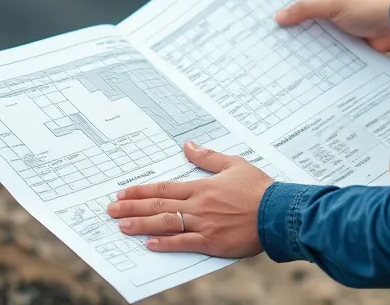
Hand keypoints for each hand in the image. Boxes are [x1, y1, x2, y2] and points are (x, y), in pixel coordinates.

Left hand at [106, 142, 272, 257]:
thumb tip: (188, 145)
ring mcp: (204, 224)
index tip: (123, 192)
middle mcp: (199, 205)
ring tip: (121, 226)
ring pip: (166, 224)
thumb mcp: (234, 164)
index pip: (164, 188)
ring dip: (141, 224)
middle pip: (159, 206)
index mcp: (202, 186)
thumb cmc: (259, 188)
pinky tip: (150, 244)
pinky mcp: (213, 242)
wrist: (278, 211)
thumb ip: (208, 157)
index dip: (142, 191)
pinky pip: (184, 243)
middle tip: (111, 209)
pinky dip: (166, 243)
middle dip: (132, 207)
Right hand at [274, 0, 389, 52]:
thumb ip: (305, 10)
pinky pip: (325, 42)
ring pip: (315, 29)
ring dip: (304, 38)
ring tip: (280, 50)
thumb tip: (279, 15)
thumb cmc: (366, 9)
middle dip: (293, 23)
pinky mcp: (344, 37)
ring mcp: (339, 20)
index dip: (286, 3)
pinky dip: (316, 48)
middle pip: (307, 13)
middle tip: (270, 35)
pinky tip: (300, 58)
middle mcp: (333, 1)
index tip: (268, 14)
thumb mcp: (332, 6)